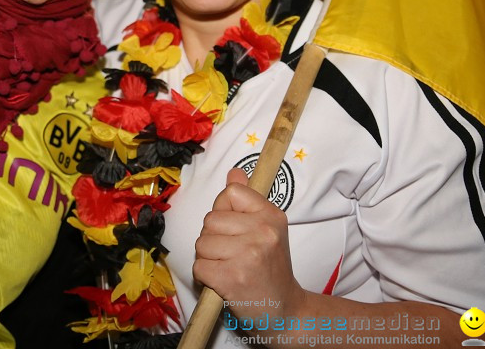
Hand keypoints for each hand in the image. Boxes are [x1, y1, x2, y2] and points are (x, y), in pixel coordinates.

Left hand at [192, 168, 305, 321]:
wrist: (284, 311)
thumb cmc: (271, 269)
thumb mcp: (268, 230)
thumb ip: (247, 201)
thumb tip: (233, 173)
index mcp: (272, 215)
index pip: (231, 193)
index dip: (225, 211)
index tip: (236, 229)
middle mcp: (263, 231)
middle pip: (210, 219)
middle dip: (213, 238)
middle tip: (233, 255)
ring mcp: (248, 254)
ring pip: (202, 243)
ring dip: (208, 258)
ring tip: (229, 267)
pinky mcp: (232, 277)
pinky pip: (199, 266)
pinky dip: (205, 276)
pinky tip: (223, 281)